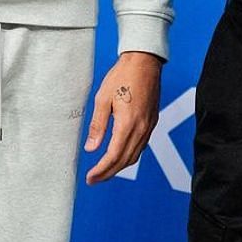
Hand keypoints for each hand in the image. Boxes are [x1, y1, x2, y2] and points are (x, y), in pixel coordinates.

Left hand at [84, 52, 161, 184]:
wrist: (145, 61)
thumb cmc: (122, 76)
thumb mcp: (102, 99)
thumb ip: (97, 126)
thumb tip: (91, 148)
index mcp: (128, 123)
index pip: (114, 156)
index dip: (101, 170)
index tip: (89, 178)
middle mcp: (142, 127)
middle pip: (126, 159)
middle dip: (109, 173)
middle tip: (94, 180)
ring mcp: (149, 125)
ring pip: (136, 154)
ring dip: (120, 166)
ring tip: (105, 171)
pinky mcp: (152, 121)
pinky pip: (142, 145)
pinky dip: (129, 155)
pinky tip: (120, 155)